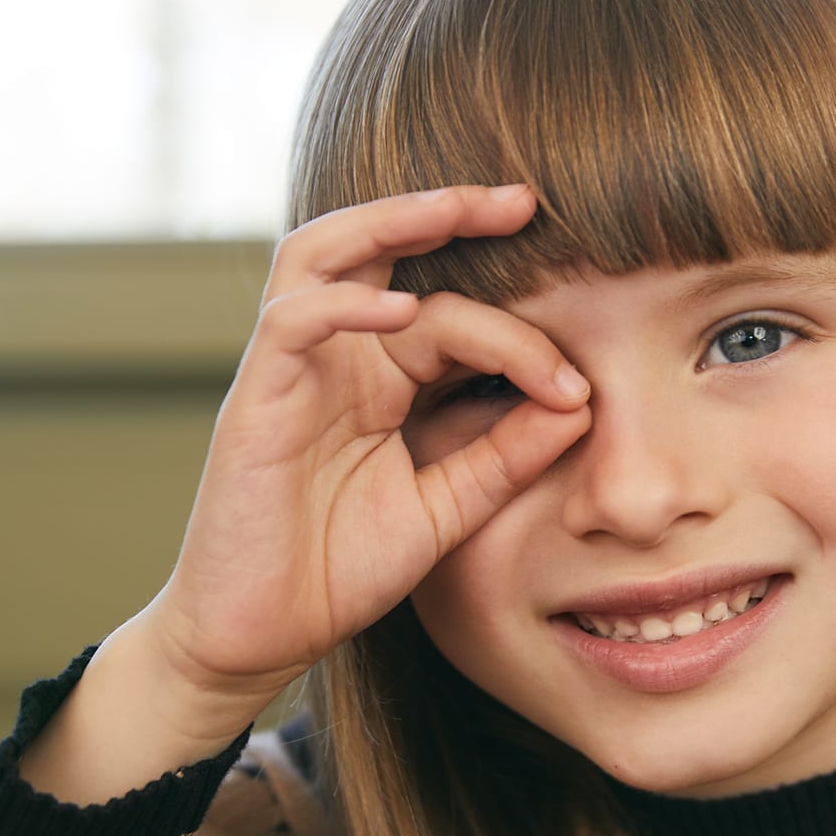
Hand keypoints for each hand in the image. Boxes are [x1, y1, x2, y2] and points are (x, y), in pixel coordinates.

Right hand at [139, 185, 589, 715]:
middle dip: (450, 211)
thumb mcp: (447, 509)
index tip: (579, 384)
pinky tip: (400, 311)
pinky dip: (343, 304)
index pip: (452, 315)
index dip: (521, 337)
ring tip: (456, 208)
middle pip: (382, 249)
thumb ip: (505, 456)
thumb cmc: (339, 570)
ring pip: (324, 255)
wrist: (261, 636)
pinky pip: (290, 322)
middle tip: (523, 198)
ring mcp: (292, 373)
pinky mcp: (254, 401)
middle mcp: (337, 360)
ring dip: (389, 222)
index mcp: (382, 380)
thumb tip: (581, 401)